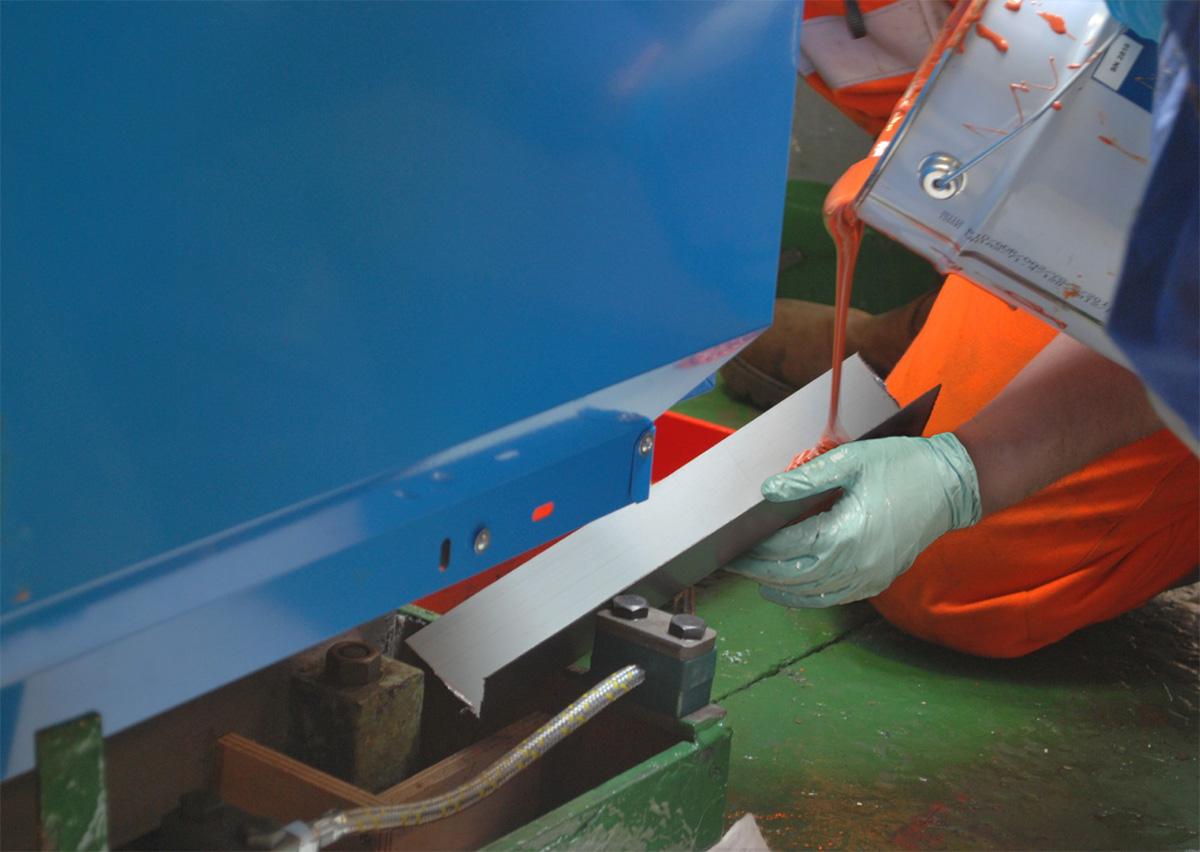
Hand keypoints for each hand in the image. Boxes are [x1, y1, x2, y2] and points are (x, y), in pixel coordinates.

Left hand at [726, 434, 981, 606]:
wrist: (953, 485)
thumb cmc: (904, 467)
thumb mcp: (851, 461)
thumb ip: (806, 478)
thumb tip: (768, 492)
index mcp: (845, 534)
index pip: (787, 547)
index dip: (758, 547)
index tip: (737, 543)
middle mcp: (856, 564)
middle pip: (793, 576)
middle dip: (759, 570)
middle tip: (734, 562)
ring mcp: (869, 577)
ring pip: (812, 594)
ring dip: (780, 587)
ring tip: (755, 577)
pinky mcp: (878, 580)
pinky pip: (834, 597)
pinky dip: (808, 596)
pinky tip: (791, 589)